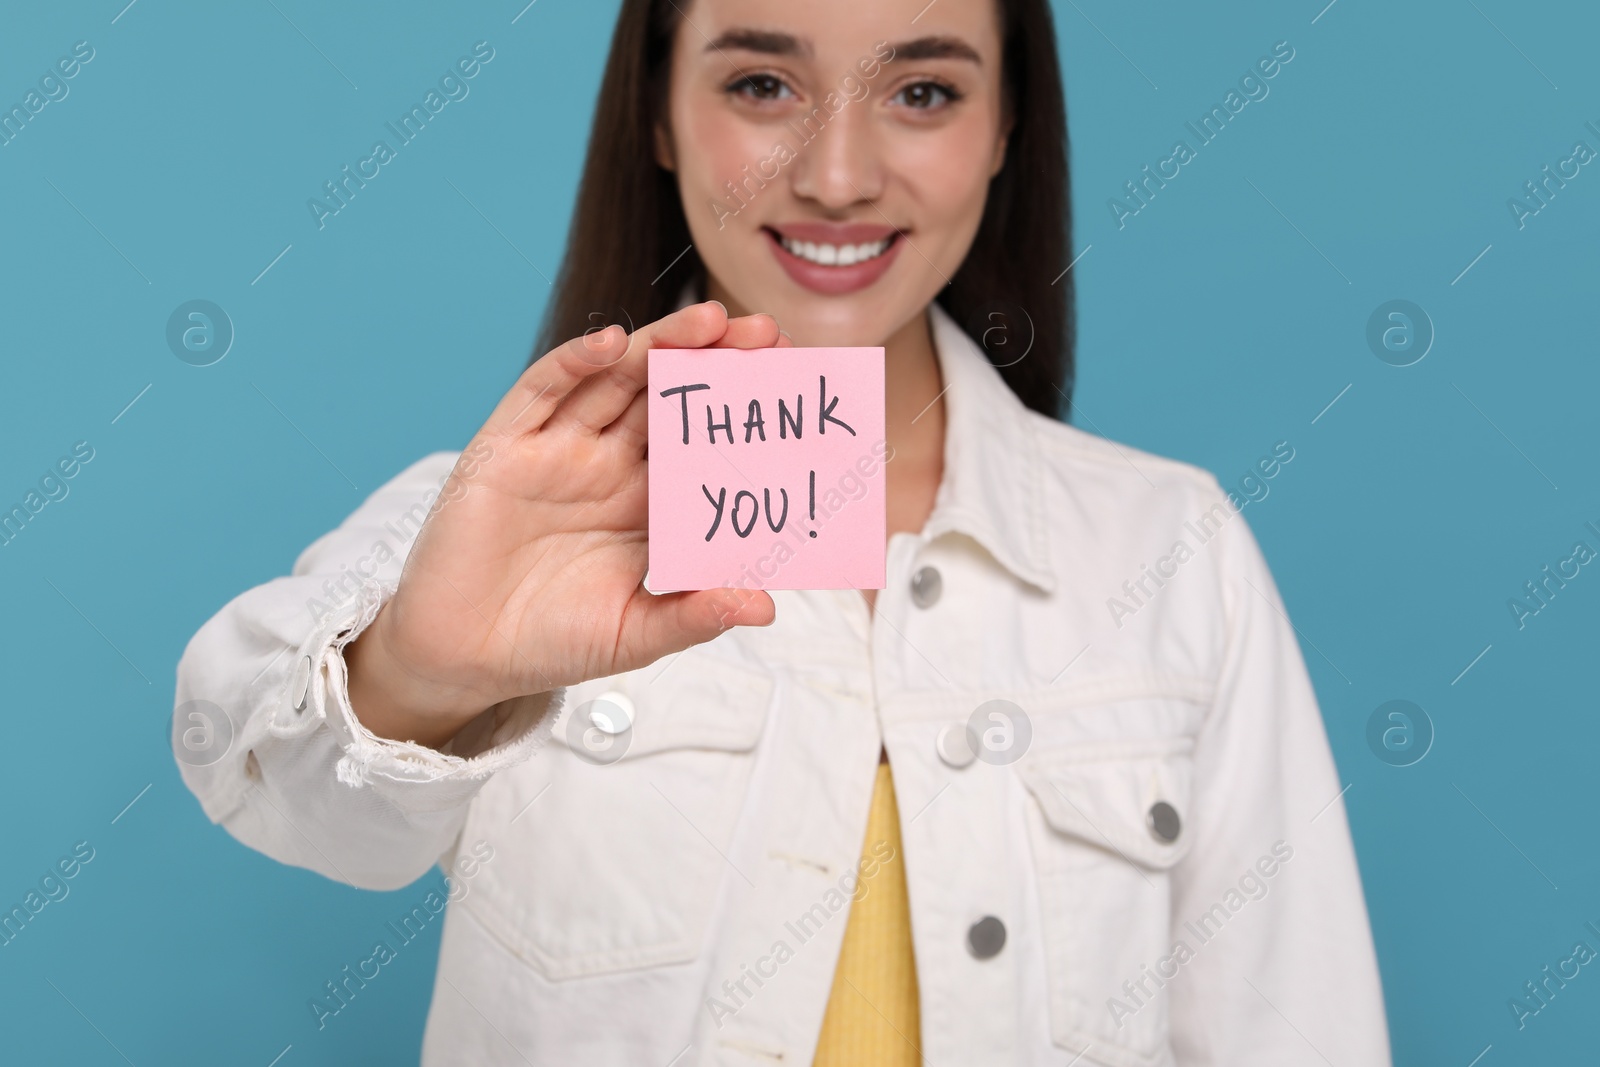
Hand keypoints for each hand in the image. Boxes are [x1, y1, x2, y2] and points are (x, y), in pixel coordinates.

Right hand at [345, 301, 783, 747]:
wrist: (463, 658)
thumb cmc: (551, 642)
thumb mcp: (634, 635)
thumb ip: (694, 617)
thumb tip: (766, 607)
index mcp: (647, 503)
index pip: (703, 445)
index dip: (742, 417)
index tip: (793, 393)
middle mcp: (608, 465)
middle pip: (668, 397)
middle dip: (716, 362)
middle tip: (767, 334)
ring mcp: (558, 450)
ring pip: (615, 380)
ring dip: (660, 345)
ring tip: (709, 322)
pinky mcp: (505, 447)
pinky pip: (542, 391)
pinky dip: (574, 362)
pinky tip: (611, 344)